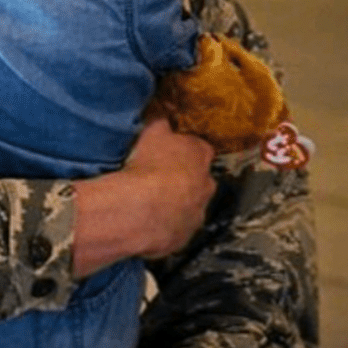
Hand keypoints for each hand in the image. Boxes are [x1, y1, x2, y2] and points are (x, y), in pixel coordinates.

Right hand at [73, 117, 214, 274]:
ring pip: (190, 206)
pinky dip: (166, 225)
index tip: (168, 151)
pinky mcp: (184, 238)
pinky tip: (147, 221)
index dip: (184, 149)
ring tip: (151, 202)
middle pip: (200, 179)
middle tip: (160, 177)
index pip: (200, 148)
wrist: (140, 210)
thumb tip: (162, 109)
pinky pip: (176, 228)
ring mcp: (197, 214)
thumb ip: (160, 119)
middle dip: (185, 178)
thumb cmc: (148, 164)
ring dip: (177, 204)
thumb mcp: (152, 130)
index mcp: (201, 155)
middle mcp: (207, 185)